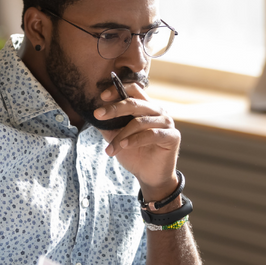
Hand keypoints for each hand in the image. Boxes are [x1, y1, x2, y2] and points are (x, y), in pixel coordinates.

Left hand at [95, 83, 179, 200]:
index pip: (134, 89)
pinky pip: (151, 134)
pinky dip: (135, 140)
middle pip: (134, 103)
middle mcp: (157, 111)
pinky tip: (124, 145)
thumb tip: (94, 114)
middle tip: (98, 115)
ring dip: (121, 135)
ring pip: (140, 121)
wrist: (149, 175)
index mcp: (145, 107)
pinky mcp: (172, 136)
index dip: (118, 89)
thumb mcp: (116, 137)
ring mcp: (166, 122)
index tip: (102, 97)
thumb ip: (108, 125)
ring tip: (110, 148)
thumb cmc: (134, 154)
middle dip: (114, 109)